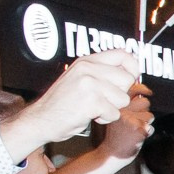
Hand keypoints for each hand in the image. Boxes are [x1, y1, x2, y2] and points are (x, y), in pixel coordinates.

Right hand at [6, 50, 141, 152]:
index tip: (131, 78)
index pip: (123, 55)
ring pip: (123, 99)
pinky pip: (114, 113)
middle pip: (127, 79)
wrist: (40, 119)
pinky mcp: (91, 102)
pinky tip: (88, 115)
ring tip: (92, 107)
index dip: (133, 68)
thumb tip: (131, 68)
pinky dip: (104, 119)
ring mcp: (89, 84)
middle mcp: (88, 69)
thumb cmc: (62, 102)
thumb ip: (101, 71)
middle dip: (120, 94)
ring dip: (111, 108)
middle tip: (102, 99)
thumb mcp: (79, 77)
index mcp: (86, 61)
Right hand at [100, 85, 153, 160]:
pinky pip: (151, 127)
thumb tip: (142, 94)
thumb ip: (127, 106)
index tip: (148, 91)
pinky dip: (147, 133)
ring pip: (150, 115)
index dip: (143, 89)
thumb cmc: (115, 136)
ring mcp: (130, 120)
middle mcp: (122, 111)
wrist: (111, 154)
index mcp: (117, 106)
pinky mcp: (138, 130)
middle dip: (145, 110)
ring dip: (146, 123)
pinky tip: (137, 137)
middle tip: (136, 121)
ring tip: (135, 130)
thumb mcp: (116, 117)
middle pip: (145, 102)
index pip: (132, 90)